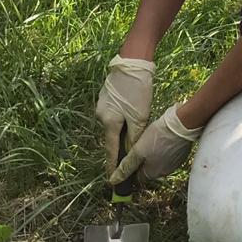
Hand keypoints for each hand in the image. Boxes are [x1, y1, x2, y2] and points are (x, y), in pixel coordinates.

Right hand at [95, 54, 154, 174]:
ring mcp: (102, 104)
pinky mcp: (107, 96)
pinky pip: (114, 114)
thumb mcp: (139, 116)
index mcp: (109, 122)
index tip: (111, 180)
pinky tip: (131, 117)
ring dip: (122, 131)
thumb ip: (133, 136)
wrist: (133, 61)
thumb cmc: (137, 89)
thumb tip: (130, 153)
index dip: (112, 165)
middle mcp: (101, 115)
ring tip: (133, 137)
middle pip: (112, 136)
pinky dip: (122, 120)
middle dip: (119, 147)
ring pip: (114, 124)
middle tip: (128, 161)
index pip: (111, 149)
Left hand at [109, 104, 203, 186]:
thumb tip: (114, 181)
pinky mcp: (180, 154)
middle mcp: (163, 172)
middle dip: (142, 160)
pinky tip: (161, 138)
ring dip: (153, 154)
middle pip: (147, 170)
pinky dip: (163, 149)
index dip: (131, 169)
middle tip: (139, 146)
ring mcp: (173, 163)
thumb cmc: (159, 135)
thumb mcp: (138, 150)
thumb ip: (126, 167)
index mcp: (152, 173)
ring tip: (150, 140)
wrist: (182, 124)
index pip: (137, 178)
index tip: (129, 159)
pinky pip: (168, 155)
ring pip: (158, 162)